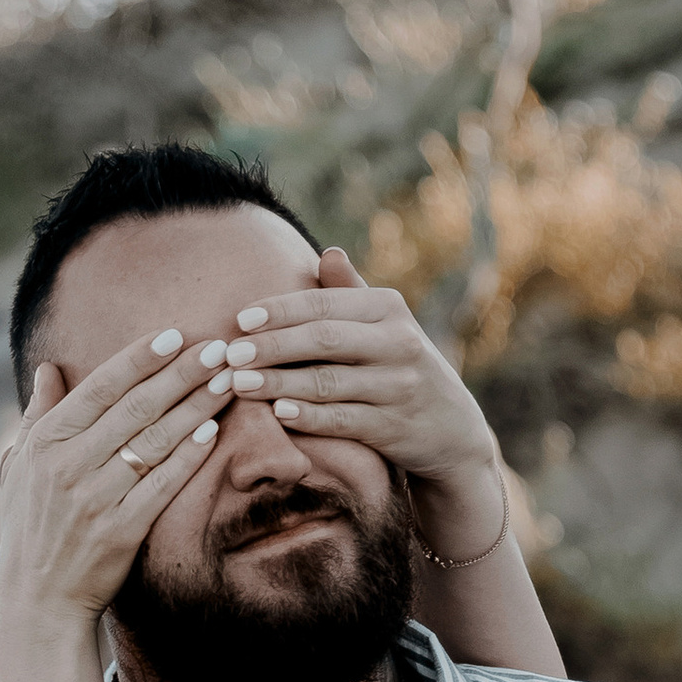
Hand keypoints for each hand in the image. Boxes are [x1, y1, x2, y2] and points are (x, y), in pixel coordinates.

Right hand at [0, 324, 225, 619]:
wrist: (38, 599)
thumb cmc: (29, 527)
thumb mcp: (19, 468)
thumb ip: (37, 415)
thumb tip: (47, 369)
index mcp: (45, 442)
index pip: (100, 387)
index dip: (140, 358)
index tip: (175, 334)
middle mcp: (68, 465)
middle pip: (136, 407)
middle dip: (181, 372)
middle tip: (218, 347)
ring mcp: (95, 498)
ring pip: (155, 440)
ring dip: (196, 405)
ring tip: (227, 379)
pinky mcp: (121, 530)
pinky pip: (162, 483)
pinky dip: (188, 454)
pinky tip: (213, 430)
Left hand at [205, 245, 505, 554]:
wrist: (451, 429)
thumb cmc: (400, 366)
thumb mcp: (385, 325)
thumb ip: (352, 292)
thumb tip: (327, 253)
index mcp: (389, 308)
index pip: (325, 304)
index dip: (280, 310)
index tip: (240, 319)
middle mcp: (398, 343)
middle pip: (323, 340)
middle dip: (272, 346)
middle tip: (229, 353)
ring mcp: (398, 386)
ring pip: (329, 382)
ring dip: (279, 382)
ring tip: (238, 383)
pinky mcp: (395, 427)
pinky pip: (344, 421)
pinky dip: (310, 416)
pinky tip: (278, 412)